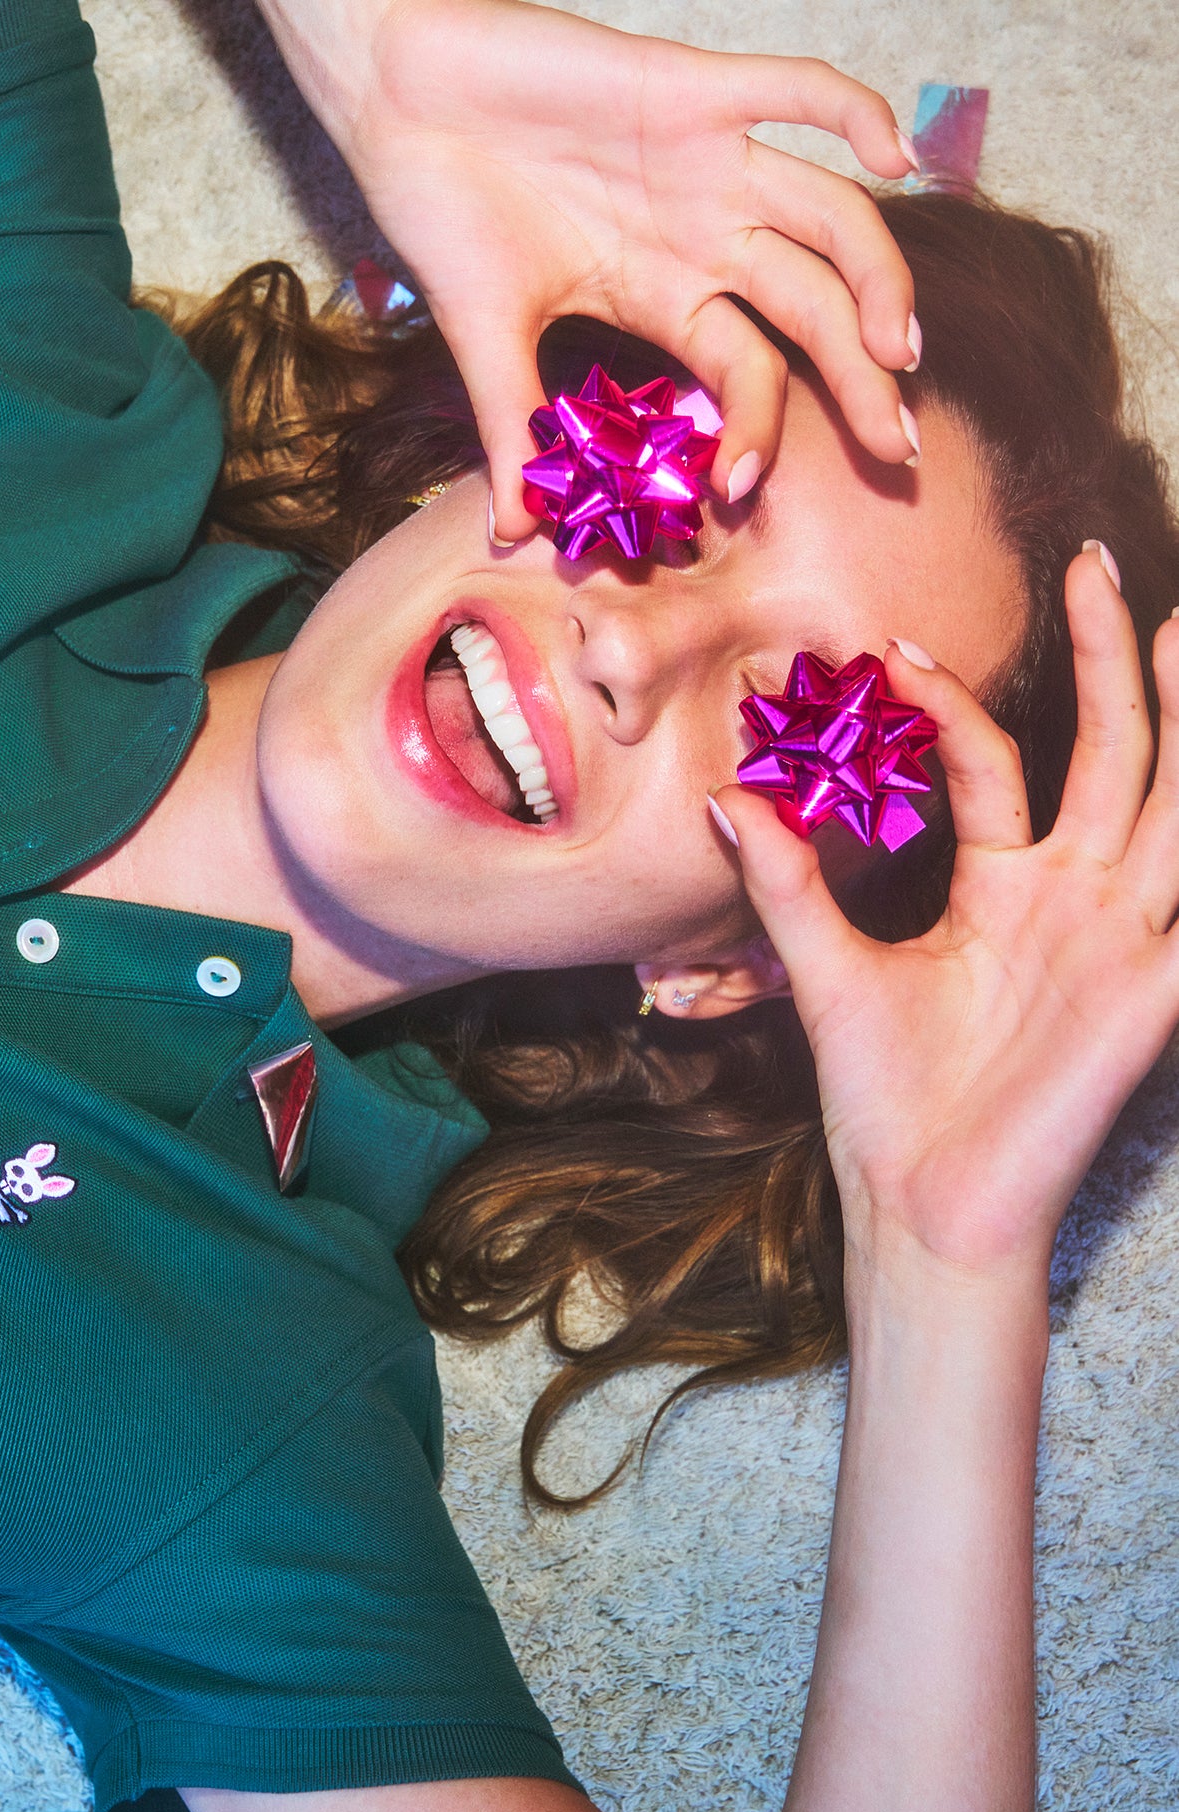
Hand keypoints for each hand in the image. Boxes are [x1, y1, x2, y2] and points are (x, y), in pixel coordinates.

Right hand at [296, 0, 920, 540]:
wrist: (396, 94)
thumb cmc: (439, 207)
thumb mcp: (482, 339)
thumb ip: (512, 431)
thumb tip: (512, 533)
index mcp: (662, 294)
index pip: (747, 371)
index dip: (758, 433)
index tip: (740, 494)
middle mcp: (704, 233)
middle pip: (816, 310)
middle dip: (863, 381)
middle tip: (898, 449)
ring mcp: (708, 163)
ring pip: (832, 218)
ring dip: (879, 279)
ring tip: (899, 348)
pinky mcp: (690, 90)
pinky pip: (795, 91)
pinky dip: (854, 112)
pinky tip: (895, 155)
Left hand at [713, 547, 1178, 1276]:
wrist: (921, 1202)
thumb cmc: (884, 1098)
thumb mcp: (826, 973)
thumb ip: (786, 885)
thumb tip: (723, 798)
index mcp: (1007, 889)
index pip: (998, 765)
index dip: (952, 703)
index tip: (893, 645)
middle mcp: (1076, 901)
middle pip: (1115, 755)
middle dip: (1115, 661)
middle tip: (1100, 564)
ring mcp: (1123, 941)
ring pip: (1175, 805)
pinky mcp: (1151, 993)